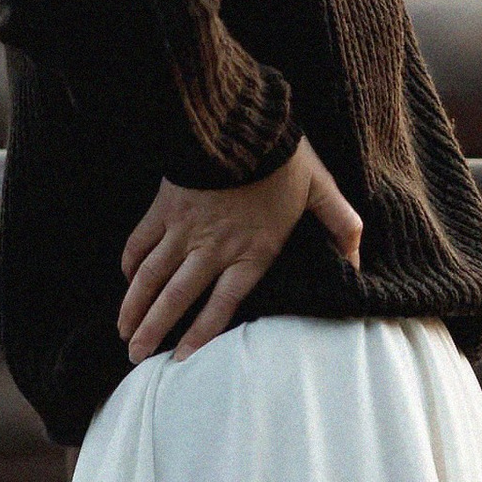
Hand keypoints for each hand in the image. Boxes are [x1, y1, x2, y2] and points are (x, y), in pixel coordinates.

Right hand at [118, 137, 364, 363]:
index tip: (181, 360)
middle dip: (154, 331)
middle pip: (177, 299)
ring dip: (134, 306)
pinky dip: (131, 264)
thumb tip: (359, 262)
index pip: (222, 306)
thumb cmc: (284, 157)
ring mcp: (184, 228)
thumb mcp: (322, 191)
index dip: (200, 336)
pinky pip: (141, 242)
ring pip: (151, 277)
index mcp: (252, 252)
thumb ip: (341, 227)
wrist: (240, 120)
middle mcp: (213, 248)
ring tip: (123, 333)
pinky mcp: (165, 206)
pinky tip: (127, 280)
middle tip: (136, 357)